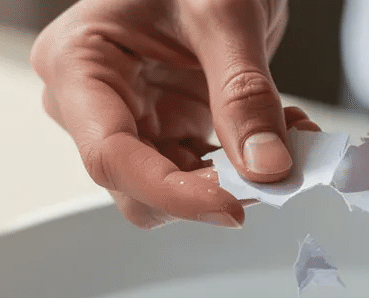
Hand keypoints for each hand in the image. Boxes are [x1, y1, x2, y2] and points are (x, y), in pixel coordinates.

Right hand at [32, 0, 313, 228]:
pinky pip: (202, 170)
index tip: (232, 207)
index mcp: (77, 64)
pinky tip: (282, 133)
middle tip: (275, 171)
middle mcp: (91, 101)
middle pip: (136, 186)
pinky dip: (248, 163)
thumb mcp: (225, 14)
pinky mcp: (166, 126)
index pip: (111, 157)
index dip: (172, 194)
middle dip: (208, 190)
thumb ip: (244, 93)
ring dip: (238, 180)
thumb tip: (267, 166)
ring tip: (290, 138)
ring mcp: (130, 116)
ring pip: (174, 188)